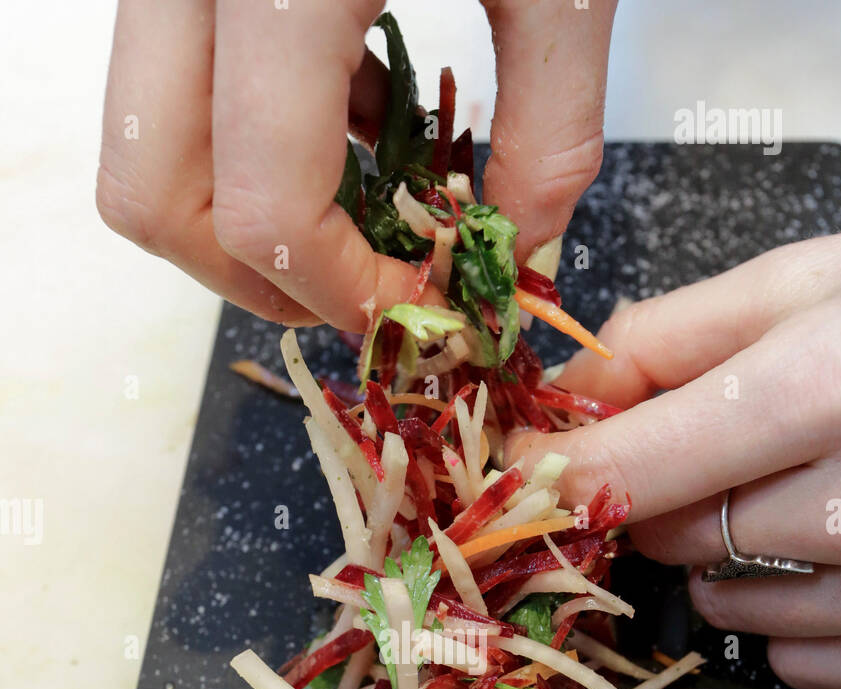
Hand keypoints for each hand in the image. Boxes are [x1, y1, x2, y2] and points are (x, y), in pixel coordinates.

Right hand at [97, 0, 616, 330]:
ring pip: (142, 147)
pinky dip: (251, 135)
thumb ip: (551, 128)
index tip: (415, 306)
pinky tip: (349, 110)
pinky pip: (172, 83)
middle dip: (257, 274)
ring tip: (365, 192)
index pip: (264, 204)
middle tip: (358, 282)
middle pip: (152, 192)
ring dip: (246, 213)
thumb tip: (521, 253)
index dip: (340, 290)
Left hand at [507, 232, 840, 688]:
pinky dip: (788, 619)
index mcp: (822, 387)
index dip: (556, 478)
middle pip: (670, 538)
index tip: (516, 479)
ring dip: (721, 560)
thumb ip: (678, 331)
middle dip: (656, 501)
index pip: (631, 467)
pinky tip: (835, 553)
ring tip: (791, 492)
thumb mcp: (817, 282)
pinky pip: (798, 659)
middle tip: (702, 453)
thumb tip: (571, 390)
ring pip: (726, 606)